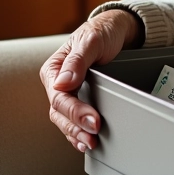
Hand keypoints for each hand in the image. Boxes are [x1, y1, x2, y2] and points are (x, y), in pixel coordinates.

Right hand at [40, 9, 141, 152]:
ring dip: (76, 134)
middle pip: (60, 113)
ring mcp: (70, 93)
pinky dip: (78, 134)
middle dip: (76, 127)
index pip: (59, 97)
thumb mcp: (91, 40)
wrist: (118, 31)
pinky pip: (74, 121)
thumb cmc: (102, 31)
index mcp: (55, 69)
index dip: (75, 112)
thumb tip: (62, 82)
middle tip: (94, 136)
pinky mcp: (82, 99)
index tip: (94, 120)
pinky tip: (85, 143)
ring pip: (65, 121)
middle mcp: (59, 83)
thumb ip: (77, 60)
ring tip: (91, 143)